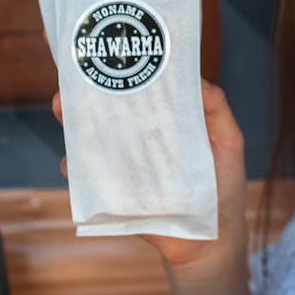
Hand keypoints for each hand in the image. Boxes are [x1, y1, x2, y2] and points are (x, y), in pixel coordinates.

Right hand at [53, 79, 248, 269]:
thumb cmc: (224, 185)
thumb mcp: (228, 141)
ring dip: (73, 126)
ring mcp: (125, 168)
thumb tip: (195, 78)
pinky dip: (76, 170)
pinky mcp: (115, 196)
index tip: (110, 54)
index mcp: (164, 124)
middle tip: (74, 82)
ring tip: (66, 109)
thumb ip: (217, 109)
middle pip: (106, 114)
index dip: (123, 75)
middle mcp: (138, 142)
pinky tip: (73, 161)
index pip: (139, 95)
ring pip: (89, 143)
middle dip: (85, 96)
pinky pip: (87, 181)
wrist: (214, 239)